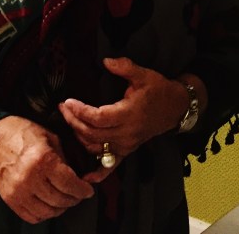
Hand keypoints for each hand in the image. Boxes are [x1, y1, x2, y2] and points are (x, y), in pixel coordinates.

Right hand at [0, 115, 93, 223]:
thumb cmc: (22, 133)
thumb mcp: (49, 137)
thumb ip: (65, 157)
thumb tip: (79, 175)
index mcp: (42, 160)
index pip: (69, 184)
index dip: (83, 190)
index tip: (88, 190)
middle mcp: (30, 178)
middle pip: (60, 199)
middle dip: (74, 199)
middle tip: (79, 194)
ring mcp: (18, 192)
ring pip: (48, 211)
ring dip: (61, 208)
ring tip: (65, 199)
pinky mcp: (9, 200)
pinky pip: (32, 216)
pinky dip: (45, 213)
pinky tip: (49, 204)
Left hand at [58, 57, 193, 173]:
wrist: (175, 108)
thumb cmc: (159, 91)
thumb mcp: (144, 74)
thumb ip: (124, 66)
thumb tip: (106, 61)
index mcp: (128, 114)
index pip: (98, 117)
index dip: (80, 111)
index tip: (68, 102)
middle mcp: (126, 133)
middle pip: (92, 133)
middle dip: (73, 121)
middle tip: (63, 108)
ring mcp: (126, 144)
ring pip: (95, 147)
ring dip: (79, 136)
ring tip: (69, 121)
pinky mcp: (127, 150)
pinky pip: (111, 165)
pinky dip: (98, 173)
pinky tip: (86, 176)